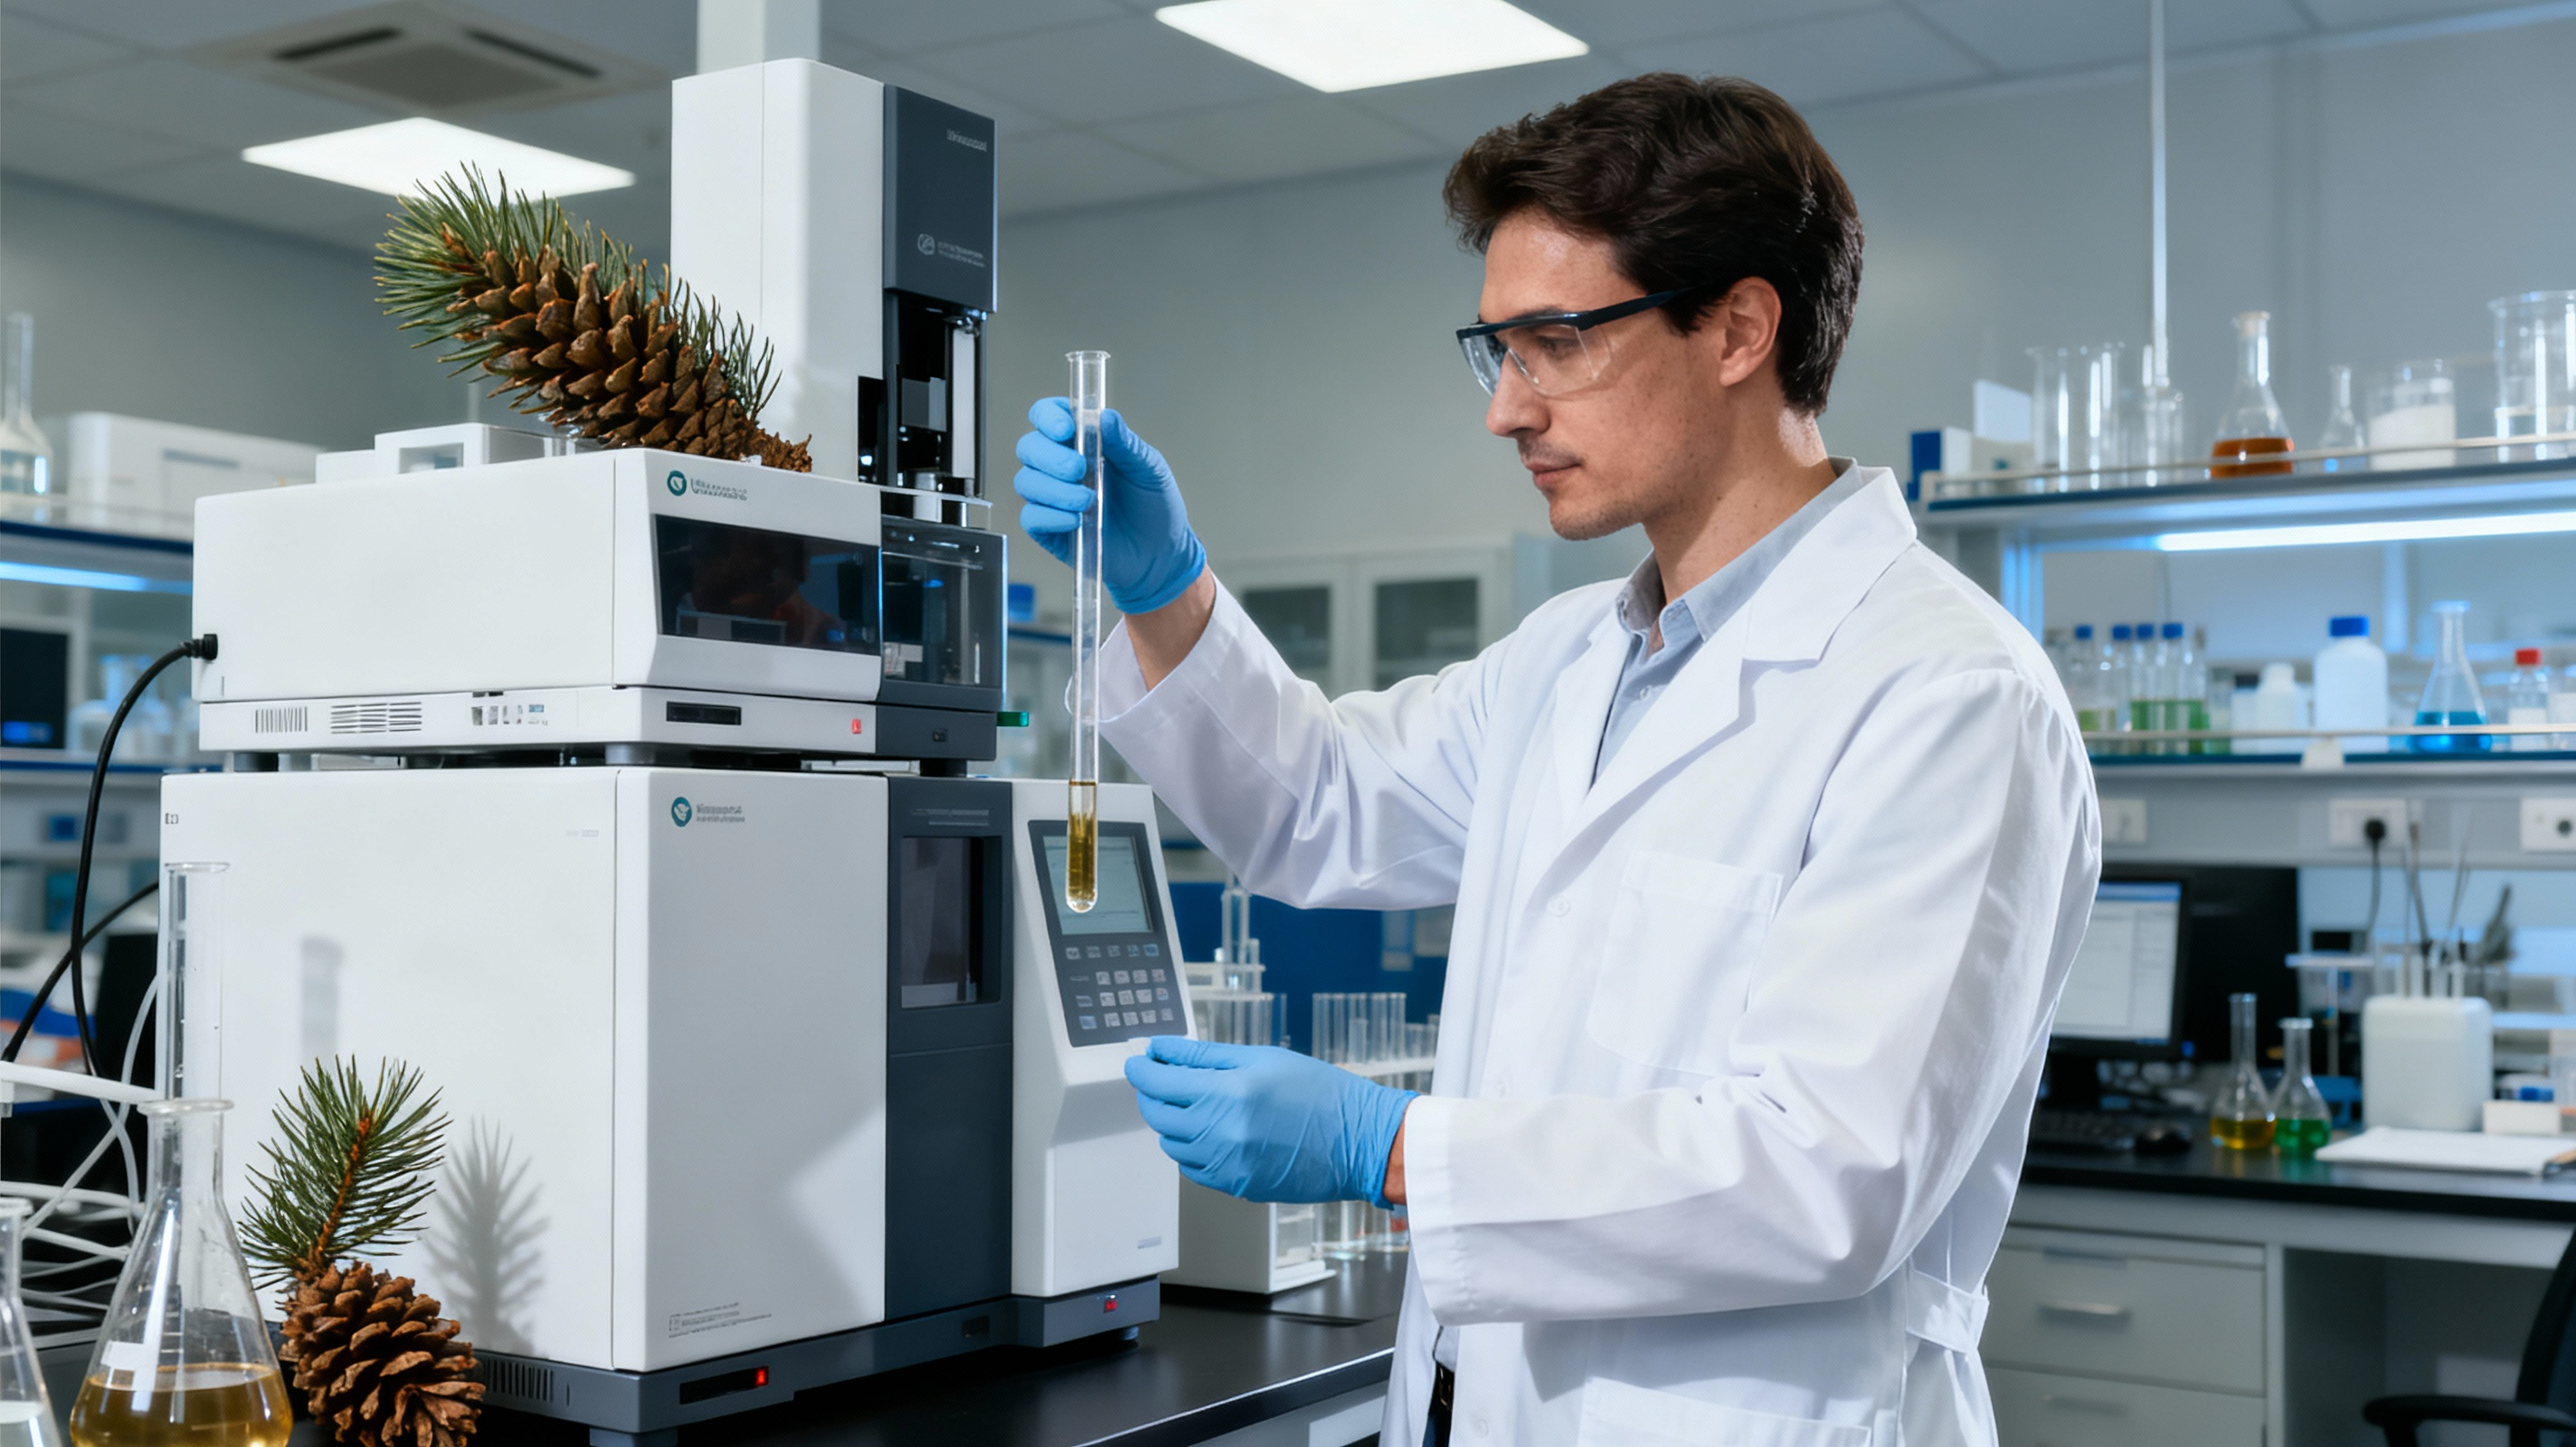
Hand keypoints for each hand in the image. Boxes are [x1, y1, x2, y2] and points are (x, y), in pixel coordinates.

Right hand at [1014, 399, 1206, 615]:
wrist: (1160, 553)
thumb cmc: (1154, 505)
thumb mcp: (1149, 468)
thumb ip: (1126, 443)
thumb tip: (1105, 417)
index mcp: (1083, 440)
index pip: (1048, 416)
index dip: (1049, 417)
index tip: (1066, 429)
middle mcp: (1060, 465)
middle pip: (1029, 447)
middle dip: (1050, 457)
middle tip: (1079, 470)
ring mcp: (1052, 497)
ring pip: (1026, 482)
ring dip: (1054, 490)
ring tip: (1088, 501)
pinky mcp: (1050, 528)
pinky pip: (1031, 517)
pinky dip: (1051, 516)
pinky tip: (1076, 521)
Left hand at [1126, 1037, 1415, 1204]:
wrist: (1360, 1140)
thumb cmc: (1320, 1092)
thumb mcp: (1262, 1058)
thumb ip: (1205, 1055)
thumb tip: (1163, 1049)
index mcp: (1228, 1093)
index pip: (1160, 1081)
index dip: (1142, 1069)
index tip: (1139, 1060)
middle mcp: (1222, 1133)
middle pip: (1158, 1115)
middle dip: (1151, 1093)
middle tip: (1160, 1077)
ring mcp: (1228, 1165)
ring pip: (1172, 1144)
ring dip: (1170, 1122)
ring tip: (1191, 1104)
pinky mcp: (1237, 1187)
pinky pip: (1194, 1168)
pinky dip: (1191, 1148)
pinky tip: (1211, 1131)